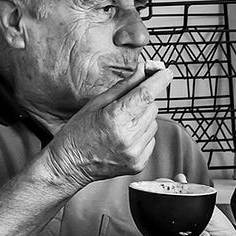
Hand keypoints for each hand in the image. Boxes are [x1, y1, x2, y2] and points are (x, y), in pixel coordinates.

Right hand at [44, 60, 175, 186]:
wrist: (69, 165)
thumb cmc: (78, 132)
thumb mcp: (95, 103)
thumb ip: (123, 86)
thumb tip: (142, 71)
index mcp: (115, 119)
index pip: (146, 94)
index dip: (159, 81)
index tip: (166, 72)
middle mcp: (128, 138)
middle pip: (152, 107)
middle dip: (143, 101)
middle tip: (124, 106)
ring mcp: (134, 153)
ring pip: (154, 123)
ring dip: (142, 119)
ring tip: (121, 125)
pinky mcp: (138, 164)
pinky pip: (151, 140)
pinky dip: (142, 135)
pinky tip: (124, 137)